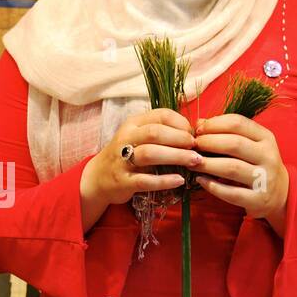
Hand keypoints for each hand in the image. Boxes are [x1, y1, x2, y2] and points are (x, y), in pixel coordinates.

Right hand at [81, 108, 195, 208]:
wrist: (98, 177)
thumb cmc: (127, 155)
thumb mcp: (140, 137)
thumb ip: (162, 132)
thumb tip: (195, 132)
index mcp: (133, 124)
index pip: (161, 115)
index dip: (181, 123)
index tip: (194, 134)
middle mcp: (126, 138)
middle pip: (156, 133)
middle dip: (180, 139)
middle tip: (197, 148)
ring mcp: (122, 160)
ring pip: (150, 154)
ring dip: (176, 156)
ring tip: (194, 162)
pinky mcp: (123, 181)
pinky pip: (145, 180)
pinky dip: (164, 181)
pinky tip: (179, 180)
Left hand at [191, 114, 288, 232]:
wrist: (280, 193)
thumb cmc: (257, 163)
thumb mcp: (249, 144)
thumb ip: (227, 132)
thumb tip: (199, 123)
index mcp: (266, 137)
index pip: (238, 123)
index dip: (214, 124)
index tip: (198, 129)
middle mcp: (268, 156)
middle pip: (234, 144)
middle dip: (208, 142)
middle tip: (192, 146)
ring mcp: (265, 179)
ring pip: (232, 168)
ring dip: (207, 164)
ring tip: (191, 162)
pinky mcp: (258, 199)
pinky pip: (231, 192)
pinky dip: (212, 186)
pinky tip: (200, 180)